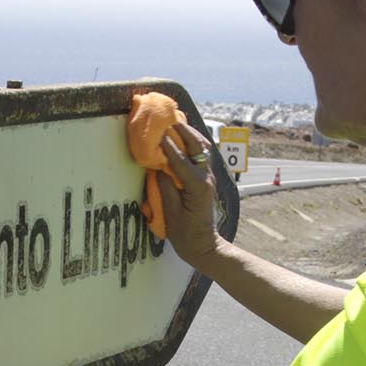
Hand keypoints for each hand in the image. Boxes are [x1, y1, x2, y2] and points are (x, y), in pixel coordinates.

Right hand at [157, 122, 224, 270]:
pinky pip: (200, 155)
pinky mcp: (204, 179)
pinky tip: (183, 138)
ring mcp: (207, 177)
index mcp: (197, 186)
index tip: (157, 134)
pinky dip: (192, 143)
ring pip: (202, 148)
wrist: (203, 245)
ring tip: (177, 123)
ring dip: (190, 134)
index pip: (181, 161)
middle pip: (198, 147)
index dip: (168, 146)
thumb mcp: (171, 213)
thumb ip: (165, 188)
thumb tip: (158, 167)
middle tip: (170, 120)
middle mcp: (205, 177)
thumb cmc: (186, 234)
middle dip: (184, 131)